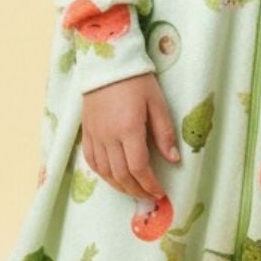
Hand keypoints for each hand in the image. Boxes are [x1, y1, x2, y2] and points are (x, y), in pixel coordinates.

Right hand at [81, 73, 181, 200]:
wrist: (106, 62)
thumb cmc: (136, 81)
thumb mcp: (157, 103)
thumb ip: (164, 133)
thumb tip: (174, 160)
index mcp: (128, 129)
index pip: (139, 167)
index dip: (149, 184)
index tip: (160, 192)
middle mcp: (109, 136)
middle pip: (121, 174)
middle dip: (136, 190)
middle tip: (149, 197)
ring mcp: (94, 135)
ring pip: (105, 171)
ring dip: (120, 186)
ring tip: (133, 191)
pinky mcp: (86, 132)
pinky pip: (91, 160)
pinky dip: (103, 174)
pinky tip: (113, 178)